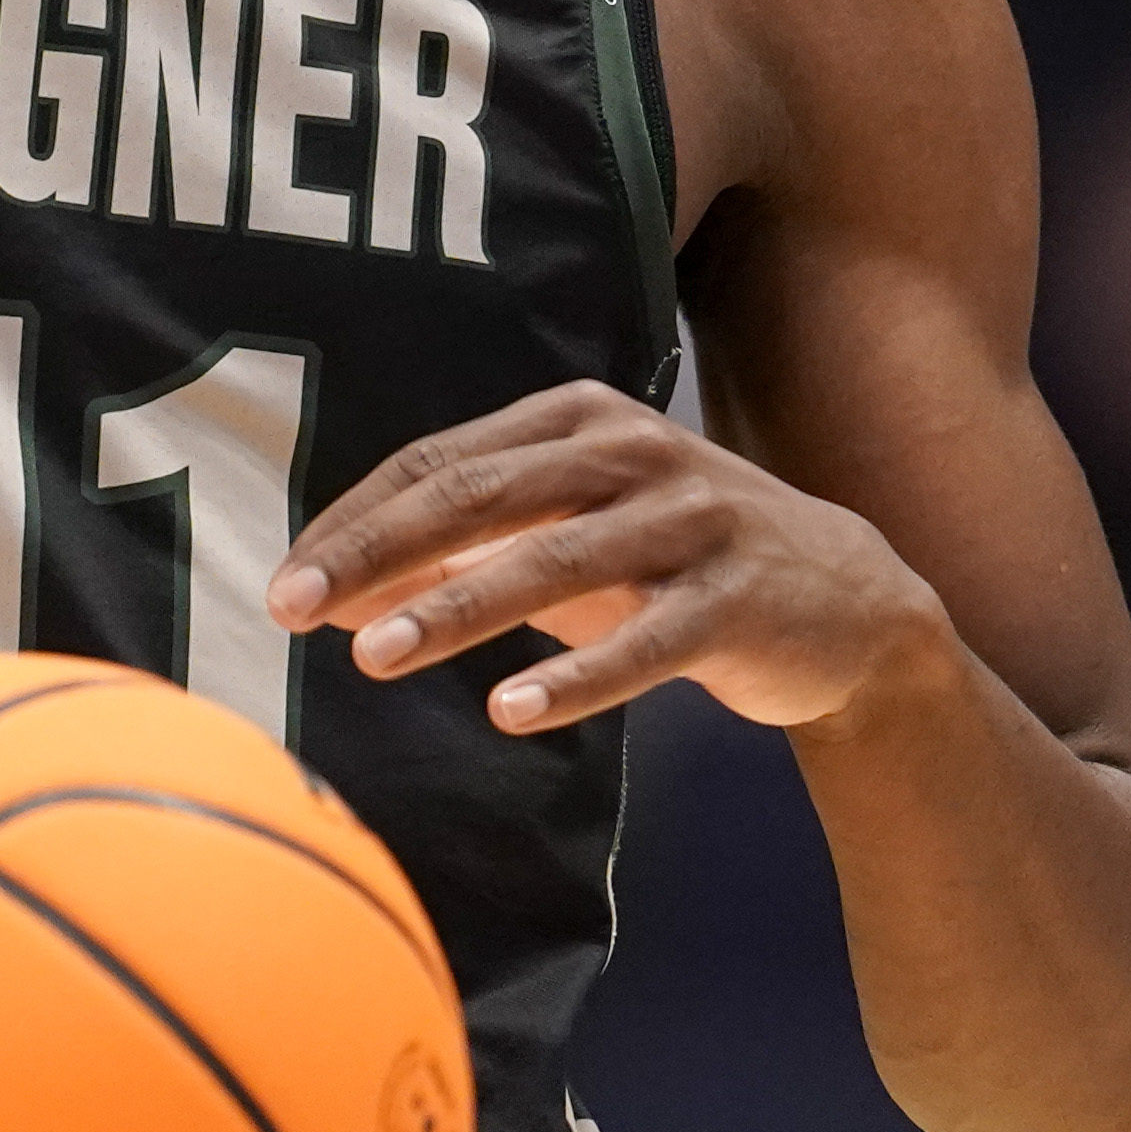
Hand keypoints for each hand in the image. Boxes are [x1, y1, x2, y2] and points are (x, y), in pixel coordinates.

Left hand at [273, 381, 962, 738]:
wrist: (845, 604)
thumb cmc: (672, 564)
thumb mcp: (570, 538)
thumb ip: (463, 551)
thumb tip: (335, 594)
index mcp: (578, 420)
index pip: (440, 462)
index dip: (356, 521)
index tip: (285, 582)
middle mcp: (633, 452)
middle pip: (480, 495)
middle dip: (378, 554)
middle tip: (293, 610)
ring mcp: (693, 521)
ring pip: (555, 561)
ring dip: (456, 608)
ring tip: (373, 658)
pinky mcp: (740, 598)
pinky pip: (646, 642)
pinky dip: (576, 677)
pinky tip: (510, 712)